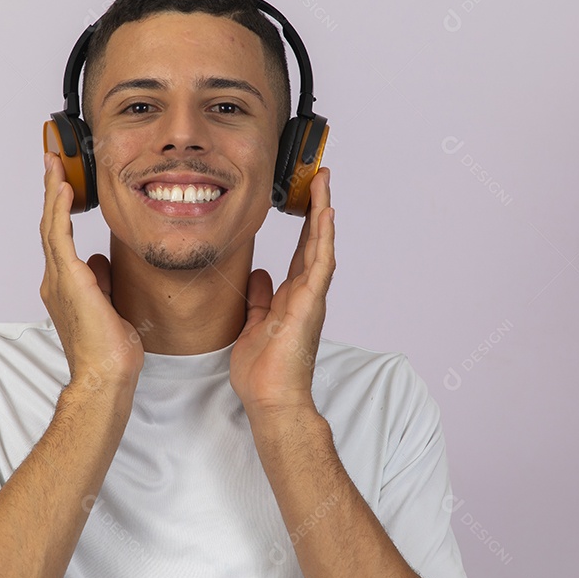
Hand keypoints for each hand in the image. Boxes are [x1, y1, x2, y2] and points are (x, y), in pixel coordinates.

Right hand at [39, 152, 143, 396]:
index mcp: (65, 286)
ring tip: (54, 164)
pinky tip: (65, 189)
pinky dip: (60, 210)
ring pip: (51, 225)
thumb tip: (98, 261)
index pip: (60, 238)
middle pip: (50, 226)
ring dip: (53, 192)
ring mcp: (59, 280)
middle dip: (51, 191)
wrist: (105, 376)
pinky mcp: (69, 280)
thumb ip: (101, 281)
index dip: (59, 208)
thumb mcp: (110, 306)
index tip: (62, 183)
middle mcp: (56, 280)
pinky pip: (60, 236)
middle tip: (51, 161)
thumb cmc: (109, 351)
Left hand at [229, 167, 334, 416]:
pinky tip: (324, 213)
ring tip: (323, 183)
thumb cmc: (263, 372)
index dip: (305, 225)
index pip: (301, 253)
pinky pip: (319, 263)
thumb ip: (259, 299)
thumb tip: (259, 274)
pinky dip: (323, 237)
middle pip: (314, 242)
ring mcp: (310, 297)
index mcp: (292, 298)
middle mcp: (306, 293)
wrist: (271, 399)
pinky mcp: (310, 304)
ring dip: (323, 213)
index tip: (307, 199)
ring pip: (320, 246)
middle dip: (317, 209)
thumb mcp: (253, 325)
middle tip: (320, 178)